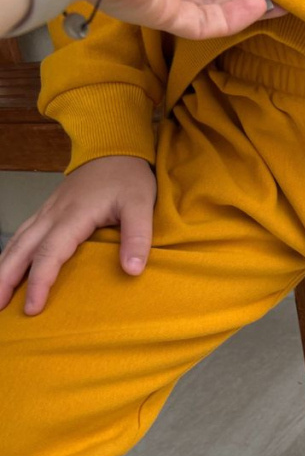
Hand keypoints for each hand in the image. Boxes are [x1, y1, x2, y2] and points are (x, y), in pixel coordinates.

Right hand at [0, 156, 155, 314]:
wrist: (114, 148)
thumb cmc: (128, 178)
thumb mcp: (141, 204)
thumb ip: (138, 237)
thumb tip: (132, 271)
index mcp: (73, 215)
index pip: (49, 253)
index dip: (39, 282)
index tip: (32, 307)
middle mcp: (53, 214)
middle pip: (22, 249)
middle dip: (5, 278)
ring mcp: (47, 211)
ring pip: (17, 241)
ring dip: (3, 267)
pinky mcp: (48, 210)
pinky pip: (23, 234)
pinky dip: (11, 253)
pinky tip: (7, 268)